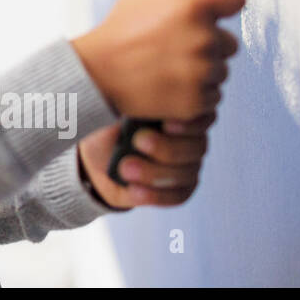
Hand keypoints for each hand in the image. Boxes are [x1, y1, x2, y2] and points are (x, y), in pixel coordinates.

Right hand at [71, 0, 244, 120]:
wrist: (98, 75)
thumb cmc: (119, 33)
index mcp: (193, 8)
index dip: (225, 4)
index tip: (214, 11)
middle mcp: (202, 39)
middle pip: (229, 41)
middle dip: (208, 43)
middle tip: (176, 45)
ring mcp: (201, 72)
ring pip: (220, 70)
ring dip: (202, 70)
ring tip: (170, 67)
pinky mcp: (197, 100)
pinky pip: (213, 96)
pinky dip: (196, 93)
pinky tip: (171, 84)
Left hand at [78, 112, 216, 207]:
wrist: (96, 158)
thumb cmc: (109, 126)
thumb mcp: (116, 110)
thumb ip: (135, 108)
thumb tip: (142, 103)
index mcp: (181, 113)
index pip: (202, 116)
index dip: (189, 123)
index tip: (166, 124)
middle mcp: (191, 139)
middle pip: (197, 147)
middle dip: (166, 148)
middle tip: (137, 142)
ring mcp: (188, 166)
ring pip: (186, 174)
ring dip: (155, 173)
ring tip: (125, 168)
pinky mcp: (179, 190)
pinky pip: (177, 197)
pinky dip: (155, 195)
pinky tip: (134, 189)